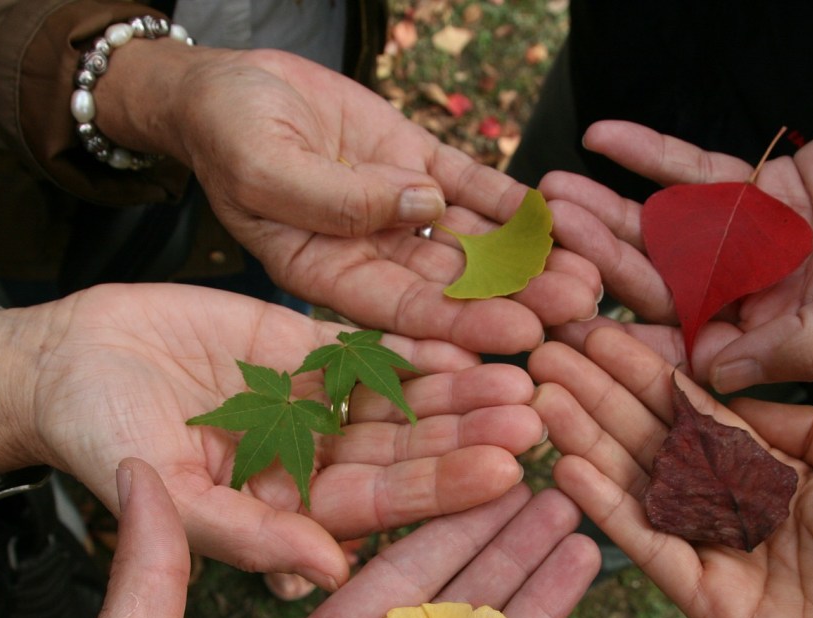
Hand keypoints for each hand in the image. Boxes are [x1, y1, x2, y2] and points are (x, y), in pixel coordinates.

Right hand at [0, 283, 548, 589]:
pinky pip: (366, 341)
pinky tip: (465, 326)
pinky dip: (411, 334)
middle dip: (467, 434)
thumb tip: (327, 572)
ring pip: (398, 396)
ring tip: (518, 366)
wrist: (63, 364)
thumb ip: (245, 533)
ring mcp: (315, 404)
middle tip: (533, 416)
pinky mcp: (304, 347)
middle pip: (406, 450)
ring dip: (456, 383)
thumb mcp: (166, 496)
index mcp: (292, 512)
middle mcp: (316, 464)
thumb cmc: (99, 442)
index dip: (439, 488)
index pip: (380, 505)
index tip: (502, 472)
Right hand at [97, 44, 600, 354]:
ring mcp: (403, 213)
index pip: (402, 314)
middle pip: (454, 286)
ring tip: (588, 266)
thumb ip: (330, 197)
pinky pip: (475, 187)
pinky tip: (557, 211)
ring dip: (530, 256)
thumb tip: (418, 206)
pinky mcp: (421, 167)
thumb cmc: (224, 131)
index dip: (460, 325)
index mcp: (327, 276)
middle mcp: (374, 257)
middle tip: (578, 307)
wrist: (226, 86)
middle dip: (517, 297)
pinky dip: (514, 199)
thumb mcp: (260, 165)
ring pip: (475, 243)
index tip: (519, 335)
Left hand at [541, 86, 812, 391]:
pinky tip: (602, 136)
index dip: (625, 343)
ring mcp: (759, 242)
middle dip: (600, 265)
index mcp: (784, 341)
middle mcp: (763, 298)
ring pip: (669, 231)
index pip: (689, 351)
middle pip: (663, 288)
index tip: (561, 333)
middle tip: (539, 245)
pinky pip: (697, 172)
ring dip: (610, 210)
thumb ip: (795, 345)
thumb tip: (711, 380)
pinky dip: (651, 155)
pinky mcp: (765, 187)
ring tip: (550, 191)